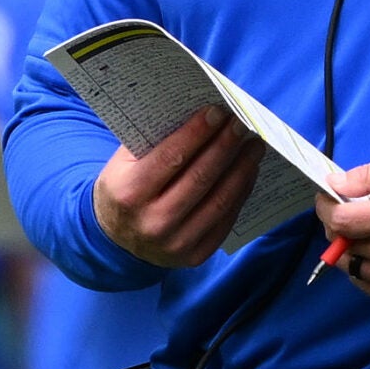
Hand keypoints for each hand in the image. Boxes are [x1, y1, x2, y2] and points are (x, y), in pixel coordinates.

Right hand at [94, 108, 265, 267]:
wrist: (116, 238)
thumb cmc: (124, 189)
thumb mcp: (123, 164)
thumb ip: (154, 142)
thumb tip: (201, 116)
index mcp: (129, 194)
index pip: (171, 157)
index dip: (198, 133)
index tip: (218, 112)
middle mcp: (152, 222)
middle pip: (200, 178)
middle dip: (225, 147)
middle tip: (241, 125)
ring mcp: (175, 243)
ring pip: (219, 201)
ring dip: (242, 169)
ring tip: (254, 147)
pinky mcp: (194, 256)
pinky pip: (225, 221)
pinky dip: (240, 193)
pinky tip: (248, 172)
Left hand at [316, 153, 369, 304]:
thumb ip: (369, 175)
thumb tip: (334, 185)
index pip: (342, 221)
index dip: (327, 208)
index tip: (329, 200)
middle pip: (342, 243)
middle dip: (338, 225)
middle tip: (351, 214)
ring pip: (349, 265)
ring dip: (349, 247)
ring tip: (367, 233)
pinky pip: (363, 283)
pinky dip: (362, 267)